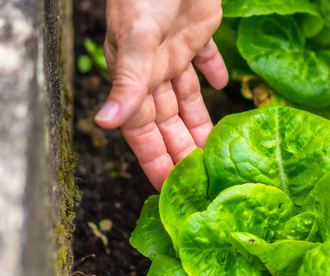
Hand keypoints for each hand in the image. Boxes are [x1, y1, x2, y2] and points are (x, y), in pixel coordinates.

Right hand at [94, 0, 227, 189]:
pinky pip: (206, 61)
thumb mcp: (136, 40)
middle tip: (200, 182)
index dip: (154, 159)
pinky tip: (225, 88)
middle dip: (181, 151)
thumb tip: (103, 124)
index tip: (166, 190)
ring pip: (188, 99)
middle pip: (169, 121)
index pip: (143, 130)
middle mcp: (154, 68)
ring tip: (217, 152)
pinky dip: (215, 74)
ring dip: (200, 124)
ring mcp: (176, 50)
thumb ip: (126, 82)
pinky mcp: (197, 30)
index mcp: (135, 76)